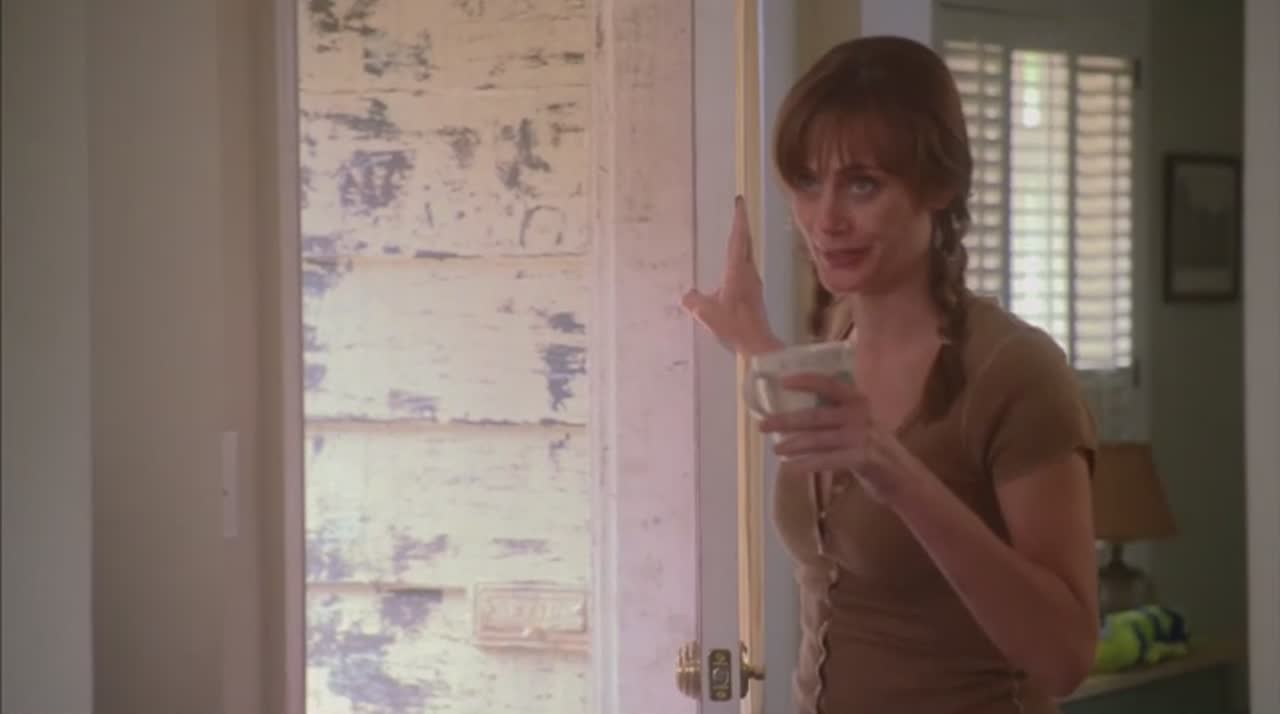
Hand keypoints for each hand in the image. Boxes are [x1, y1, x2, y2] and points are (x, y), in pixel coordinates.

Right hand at [681, 196, 781, 355]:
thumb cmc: (734, 325)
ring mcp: (753, 282)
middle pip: (746, 242)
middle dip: (741, 225)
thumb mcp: (706, 313)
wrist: (757, 342)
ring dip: (741, 242)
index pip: (739, 239)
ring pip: (747, 255)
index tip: (739, 201)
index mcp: (737, 271)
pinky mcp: (754, 293)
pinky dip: (738, 259)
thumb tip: (686, 295)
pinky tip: (730, 267)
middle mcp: (748, 272)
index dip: (739, 219)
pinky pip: (744, 269)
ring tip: (732, 234)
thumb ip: (693, 301)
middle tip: (737, 210)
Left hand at [757, 373, 929, 505]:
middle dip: (786, 420)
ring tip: (775, 449)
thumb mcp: (859, 424)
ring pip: (819, 439)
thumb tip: (794, 414)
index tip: (782, 381)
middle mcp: (861, 415)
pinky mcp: (864, 458)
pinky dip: (809, 464)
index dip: (806, 380)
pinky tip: (792, 469)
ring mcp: (863, 437)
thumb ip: (836, 415)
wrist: (903, 477)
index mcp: (858, 401)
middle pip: (816, 415)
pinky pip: (829, 460)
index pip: (829, 384)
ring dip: (794, 444)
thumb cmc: (873, 448)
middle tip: (762, 425)